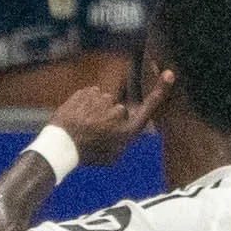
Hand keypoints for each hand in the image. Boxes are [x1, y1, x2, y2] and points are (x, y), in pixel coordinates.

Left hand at [50, 66, 173, 168]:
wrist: (61, 145)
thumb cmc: (87, 154)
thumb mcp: (112, 156)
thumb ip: (123, 140)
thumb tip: (125, 128)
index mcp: (127, 129)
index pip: (149, 108)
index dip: (160, 91)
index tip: (169, 74)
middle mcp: (118, 112)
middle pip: (119, 109)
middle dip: (110, 116)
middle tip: (95, 131)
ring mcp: (102, 99)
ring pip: (103, 101)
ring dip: (96, 109)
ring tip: (84, 125)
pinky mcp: (87, 92)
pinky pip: (90, 95)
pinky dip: (85, 104)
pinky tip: (78, 116)